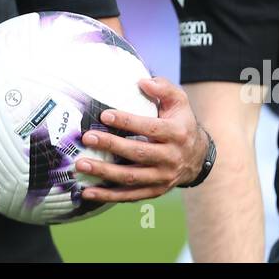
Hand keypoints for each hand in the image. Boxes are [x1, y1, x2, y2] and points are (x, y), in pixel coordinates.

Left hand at [75, 76, 207, 202]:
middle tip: (87, 138)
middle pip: (138, 153)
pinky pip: (129, 196)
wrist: (197, 157)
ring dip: (104, 172)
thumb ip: (163, 88)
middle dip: (111, 146)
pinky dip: (108, 195)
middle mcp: (171, 157)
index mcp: (176, 133)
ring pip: (131, 177)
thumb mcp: (179, 101)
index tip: (104, 116)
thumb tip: (142, 82)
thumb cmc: (181, 123)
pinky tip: (87, 191)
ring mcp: (163, 177)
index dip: (127, 122)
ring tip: (81, 164)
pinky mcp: (155, 191)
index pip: (149, 128)